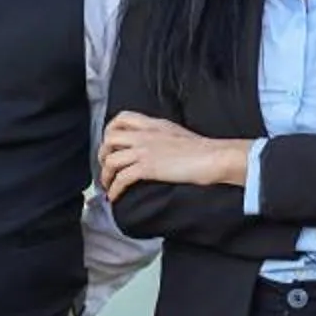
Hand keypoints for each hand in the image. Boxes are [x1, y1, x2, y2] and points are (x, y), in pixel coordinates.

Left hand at [98, 113, 249, 198]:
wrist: (212, 157)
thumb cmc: (202, 149)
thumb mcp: (177, 133)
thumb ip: (161, 135)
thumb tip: (156, 145)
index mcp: (152, 124)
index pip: (122, 118)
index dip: (110, 130)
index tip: (110, 143)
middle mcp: (144, 135)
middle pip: (109, 139)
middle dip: (103, 155)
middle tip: (106, 167)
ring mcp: (144, 151)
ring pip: (111, 160)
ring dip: (106, 175)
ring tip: (108, 186)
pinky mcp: (147, 168)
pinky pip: (121, 179)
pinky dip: (115, 190)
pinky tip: (115, 197)